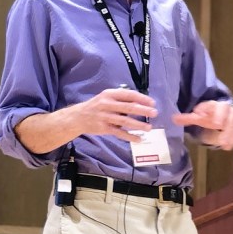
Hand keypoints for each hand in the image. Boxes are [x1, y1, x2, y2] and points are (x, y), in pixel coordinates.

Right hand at [14, 87, 157, 153]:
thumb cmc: (95, 107)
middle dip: (143, 110)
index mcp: (109, 94)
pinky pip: (119, 133)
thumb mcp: (106, 98)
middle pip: (129, 107)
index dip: (142, 98)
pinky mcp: (103, 128)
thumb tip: (140, 102)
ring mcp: (105, 117)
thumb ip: (120, 99)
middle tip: (155, 113)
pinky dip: (130, 137)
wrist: (77, 117)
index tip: (152, 102)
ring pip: (125, 121)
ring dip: (139, 124)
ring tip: (149, 128)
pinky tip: (139, 139)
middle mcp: (107, 104)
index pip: (129, 94)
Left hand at [172, 99, 232, 150]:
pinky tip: (228, 146)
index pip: (211, 104)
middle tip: (217, 127)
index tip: (200, 114)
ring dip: (230, 132)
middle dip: (221, 118)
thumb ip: (187, 118)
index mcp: (213, 104)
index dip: (206, 108)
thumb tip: (173, 119)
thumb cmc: (209, 114)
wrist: (225, 111)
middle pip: (225, 110)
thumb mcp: (198, 116)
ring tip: (223, 143)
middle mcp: (226, 107)